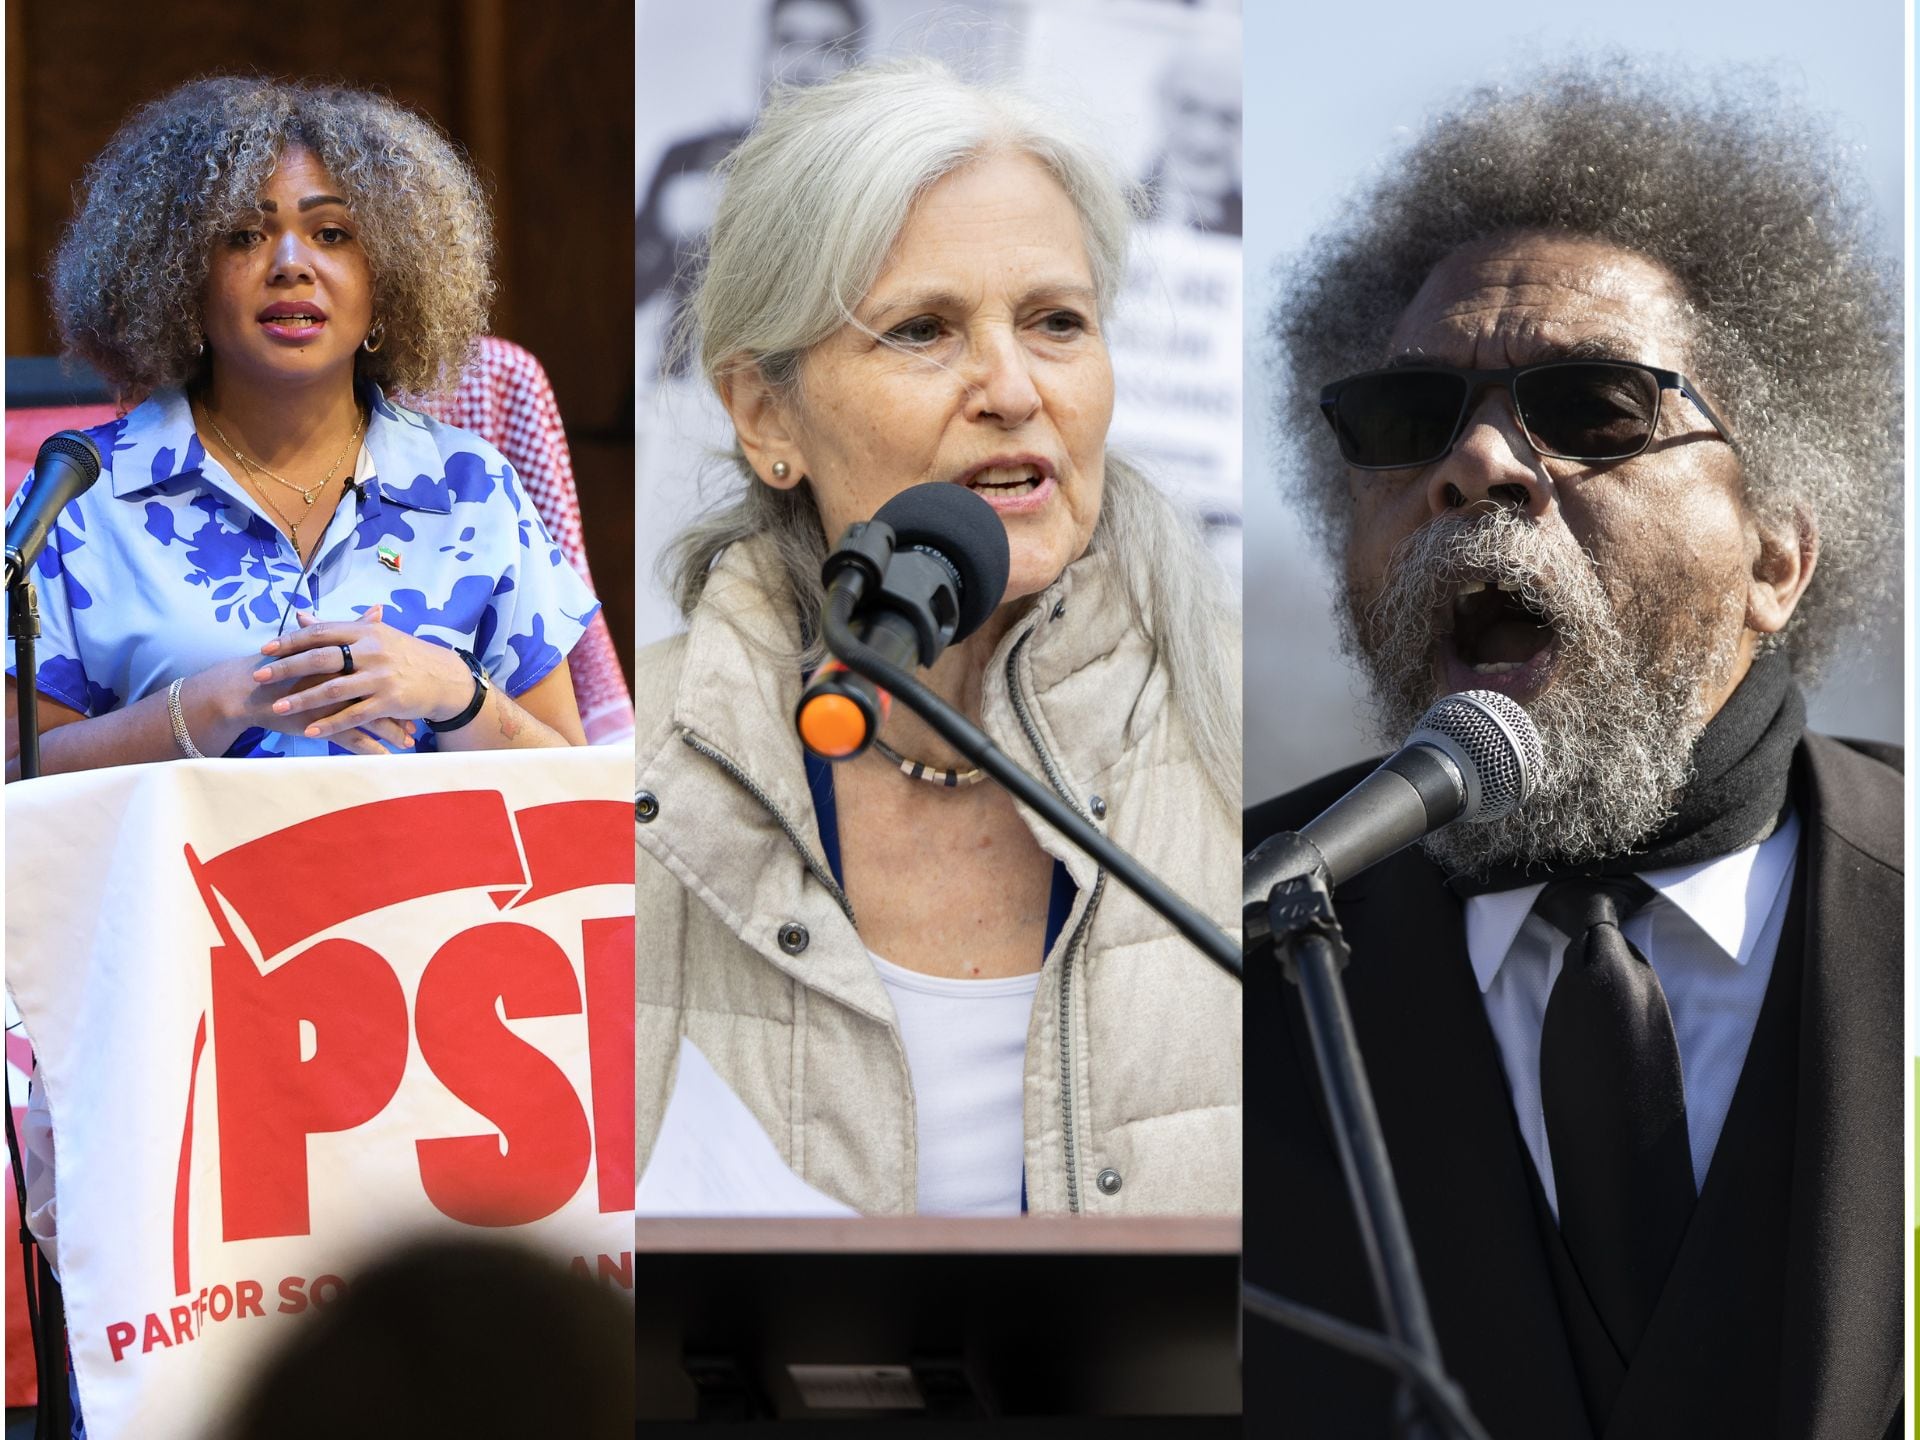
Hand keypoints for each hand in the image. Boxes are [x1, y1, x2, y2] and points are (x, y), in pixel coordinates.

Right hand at [188, 648, 417, 756]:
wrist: (249, 687)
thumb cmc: (285, 664)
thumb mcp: (320, 642)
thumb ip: (351, 628)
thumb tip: (378, 610)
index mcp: (342, 657)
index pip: (379, 670)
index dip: (399, 681)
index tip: (416, 692)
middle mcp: (340, 677)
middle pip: (379, 694)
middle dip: (400, 710)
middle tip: (417, 721)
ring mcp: (330, 701)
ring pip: (369, 718)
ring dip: (390, 732)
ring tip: (408, 743)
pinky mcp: (319, 721)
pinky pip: (351, 739)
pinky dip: (371, 750)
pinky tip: (386, 759)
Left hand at [250, 605, 476, 740]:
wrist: (446, 678)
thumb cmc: (406, 656)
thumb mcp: (376, 635)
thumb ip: (338, 629)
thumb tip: (302, 617)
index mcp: (366, 632)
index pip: (322, 632)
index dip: (292, 641)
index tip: (266, 649)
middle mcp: (372, 651)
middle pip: (322, 658)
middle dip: (288, 668)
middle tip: (259, 677)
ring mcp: (381, 677)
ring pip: (334, 689)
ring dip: (303, 699)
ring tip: (278, 707)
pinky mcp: (390, 701)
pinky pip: (354, 714)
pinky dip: (331, 723)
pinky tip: (310, 730)